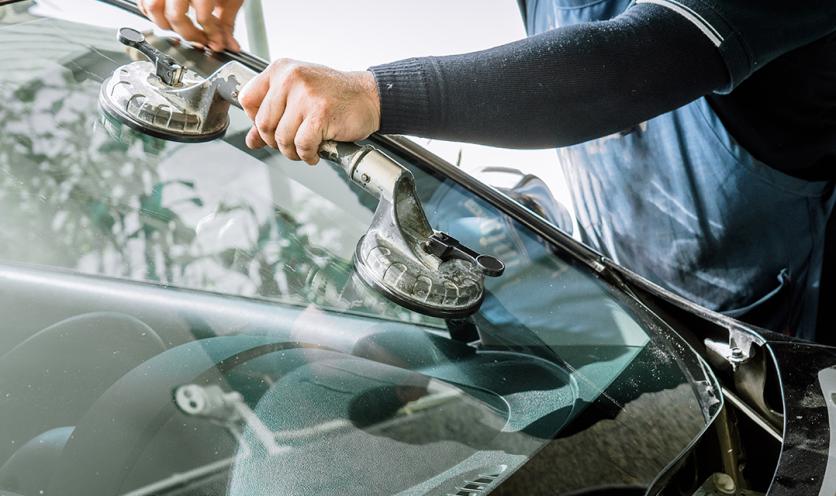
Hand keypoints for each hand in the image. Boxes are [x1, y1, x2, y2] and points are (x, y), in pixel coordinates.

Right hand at [138, 0, 243, 51]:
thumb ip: (227, 20)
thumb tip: (229, 44)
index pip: (203, 18)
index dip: (211, 35)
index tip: (216, 43)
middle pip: (175, 17)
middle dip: (188, 35)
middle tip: (200, 40)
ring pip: (152, 9)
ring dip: (165, 25)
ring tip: (180, 29)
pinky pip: (143, 1)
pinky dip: (151, 11)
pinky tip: (165, 16)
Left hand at [238, 59, 380, 164]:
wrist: (369, 97)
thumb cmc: (334, 96)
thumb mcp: (298, 97)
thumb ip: (272, 115)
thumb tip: (252, 140)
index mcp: (281, 70)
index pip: (247, 99)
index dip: (255, 121)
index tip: (271, 127)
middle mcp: (291, 78)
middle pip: (263, 123)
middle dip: (275, 142)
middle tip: (291, 144)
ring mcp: (305, 95)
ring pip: (281, 138)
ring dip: (293, 152)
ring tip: (306, 149)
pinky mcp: (320, 114)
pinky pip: (302, 145)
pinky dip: (308, 155)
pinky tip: (316, 152)